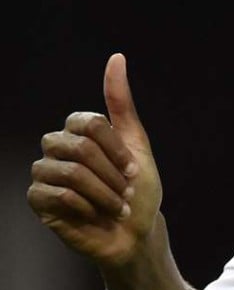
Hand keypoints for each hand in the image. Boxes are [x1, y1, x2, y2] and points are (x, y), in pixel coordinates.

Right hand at [27, 53, 162, 268]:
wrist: (134, 232)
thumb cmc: (138, 190)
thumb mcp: (137, 144)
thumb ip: (122, 103)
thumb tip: (116, 57)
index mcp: (81, 131)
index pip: (90, 123)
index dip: (116, 149)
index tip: (133, 169)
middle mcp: (59, 147)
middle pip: (79, 147)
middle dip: (110, 173)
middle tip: (124, 190)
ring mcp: (45, 172)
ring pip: (68, 172)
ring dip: (101, 192)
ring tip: (114, 204)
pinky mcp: (38, 200)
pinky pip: (55, 194)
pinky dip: (83, 206)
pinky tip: (93, 214)